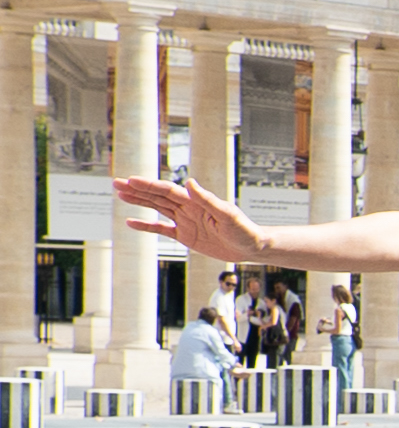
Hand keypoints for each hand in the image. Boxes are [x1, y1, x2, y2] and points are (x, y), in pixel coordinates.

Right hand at [115, 175, 275, 261]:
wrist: (252, 247)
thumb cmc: (244, 230)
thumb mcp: (227, 215)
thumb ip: (208, 200)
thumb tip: (191, 182)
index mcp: (196, 202)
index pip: (167, 191)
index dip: (149, 185)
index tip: (130, 181)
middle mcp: (188, 208)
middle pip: (158, 196)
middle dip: (137, 190)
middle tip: (116, 183)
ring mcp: (186, 221)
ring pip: (157, 209)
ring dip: (139, 202)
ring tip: (120, 195)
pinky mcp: (186, 236)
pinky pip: (162, 229)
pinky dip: (146, 226)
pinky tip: (131, 222)